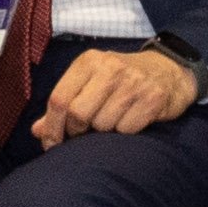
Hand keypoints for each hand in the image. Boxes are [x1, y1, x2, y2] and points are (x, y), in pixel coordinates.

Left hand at [35, 45, 204, 139]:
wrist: (169, 70)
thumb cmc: (121, 79)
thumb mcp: (90, 82)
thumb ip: (64, 104)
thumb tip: (38, 132)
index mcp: (89, 61)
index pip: (59, 99)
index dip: (52, 127)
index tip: (51, 144)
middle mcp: (110, 68)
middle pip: (78, 114)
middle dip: (78, 130)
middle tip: (85, 132)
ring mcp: (133, 83)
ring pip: (103, 125)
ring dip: (104, 131)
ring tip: (113, 119)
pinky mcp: (152, 98)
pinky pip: (127, 130)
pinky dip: (125, 132)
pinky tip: (131, 119)